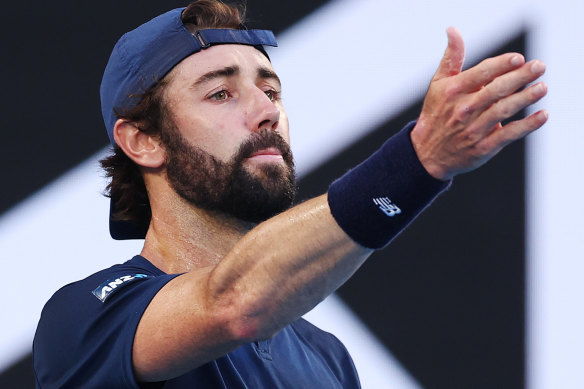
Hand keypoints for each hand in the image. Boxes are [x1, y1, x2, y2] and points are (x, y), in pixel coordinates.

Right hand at [411, 27, 547, 180]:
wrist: (427, 154)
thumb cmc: (436, 114)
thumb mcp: (438, 85)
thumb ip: (451, 58)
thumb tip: (453, 31)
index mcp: (452, 92)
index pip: (480, 74)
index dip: (501, 65)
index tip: (519, 59)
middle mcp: (462, 110)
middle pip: (495, 90)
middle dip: (519, 77)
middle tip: (539, 67)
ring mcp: (473, 130)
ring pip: (503, 111)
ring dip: (525, 98)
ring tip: (543, 88)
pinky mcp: (482, 147)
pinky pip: (508, 135)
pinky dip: (527, 125)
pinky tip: (542, 115)